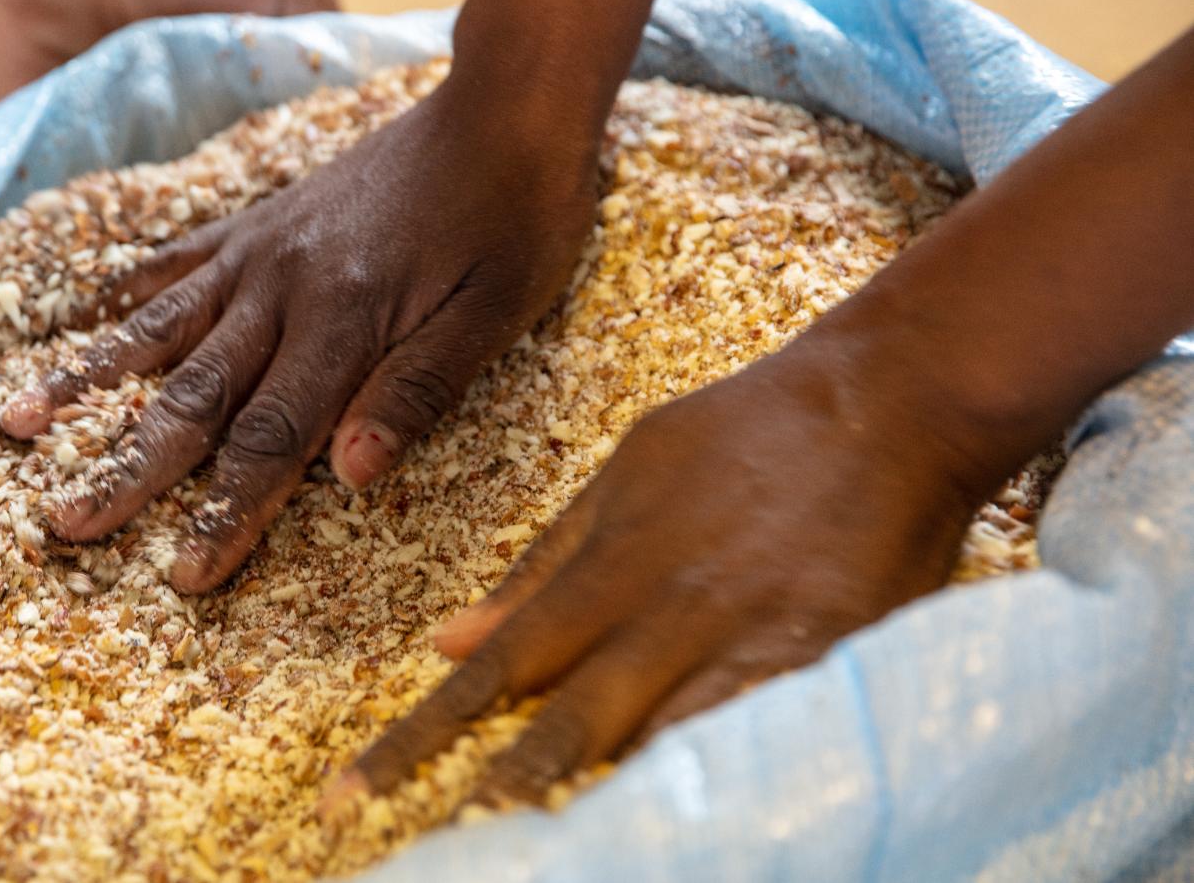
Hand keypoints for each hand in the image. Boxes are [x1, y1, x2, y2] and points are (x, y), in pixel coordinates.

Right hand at [2, 72, 603, 591]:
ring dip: (90, 380)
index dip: (225, 513)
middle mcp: (283, 287)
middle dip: (126, 468)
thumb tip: (351, 479)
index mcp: (344, 321)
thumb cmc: (517, 218)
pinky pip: (182, 257)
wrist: (505, 104)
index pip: (272, 440)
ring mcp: (262, 248)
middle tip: (63, 523)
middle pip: (193, 397)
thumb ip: (419, 389)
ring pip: (161, 327)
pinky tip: (92, 310)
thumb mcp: (496, 312)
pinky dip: (135, 289)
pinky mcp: (263, 217)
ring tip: (18, 420)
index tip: (181, 577)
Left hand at [338, 335, 988, 805]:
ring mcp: (738, 647)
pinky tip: (671, 828)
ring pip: (648, 746)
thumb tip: (453, 636)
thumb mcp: (626, 474)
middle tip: (431, 853)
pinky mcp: (818, 665)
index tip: (357, 789)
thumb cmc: (747, 432)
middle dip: (490, 793)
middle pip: (559, 727)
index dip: (421, 734)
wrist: (882, 400)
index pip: (495, 669)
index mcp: (604, 571)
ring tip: (529, 854)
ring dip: (589, 803)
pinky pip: (749, 742)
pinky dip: (705, 785)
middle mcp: (658, 618)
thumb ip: (544, 563)